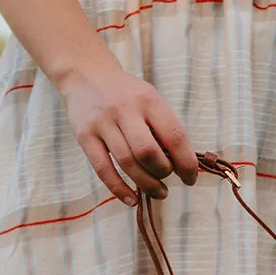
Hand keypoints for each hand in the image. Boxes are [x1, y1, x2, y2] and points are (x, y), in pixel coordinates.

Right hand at [56, 52, 199, 206]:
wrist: (86, 75)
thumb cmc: (126, 94)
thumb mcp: (149, 99)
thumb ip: (164, 127)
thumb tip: (182, 164)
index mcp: (149, 101)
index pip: (174, 136)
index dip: (186, 163)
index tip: (191, 179)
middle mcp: (125, 110)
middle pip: (148, 152)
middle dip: (163, 173)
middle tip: (168, 180)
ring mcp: (103, 123)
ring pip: (127, 163)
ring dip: (146, 184)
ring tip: (157, 192)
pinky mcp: (85, 136)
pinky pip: (103, 169)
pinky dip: (119, 189)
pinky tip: (131, 199)